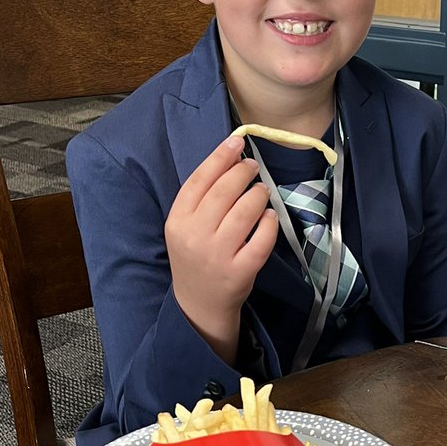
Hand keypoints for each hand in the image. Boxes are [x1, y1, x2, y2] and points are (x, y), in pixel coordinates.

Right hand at [165, 135, 277, 363]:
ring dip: (258, 194)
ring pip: (245, 212)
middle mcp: (195, 236)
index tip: (236, 141)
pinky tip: (269, 216)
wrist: (198, 304)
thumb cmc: (195, 256)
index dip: (220, 157)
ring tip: (261, 191)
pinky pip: (261, 239)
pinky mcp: (240, 272)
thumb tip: (230, 157)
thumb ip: (201, 197)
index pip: (200, 180)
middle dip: (243, 172)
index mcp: (178, 221)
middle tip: (253, 166)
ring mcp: (218, 255)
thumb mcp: (185, 226)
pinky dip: (269, 223)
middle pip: (224, 192)